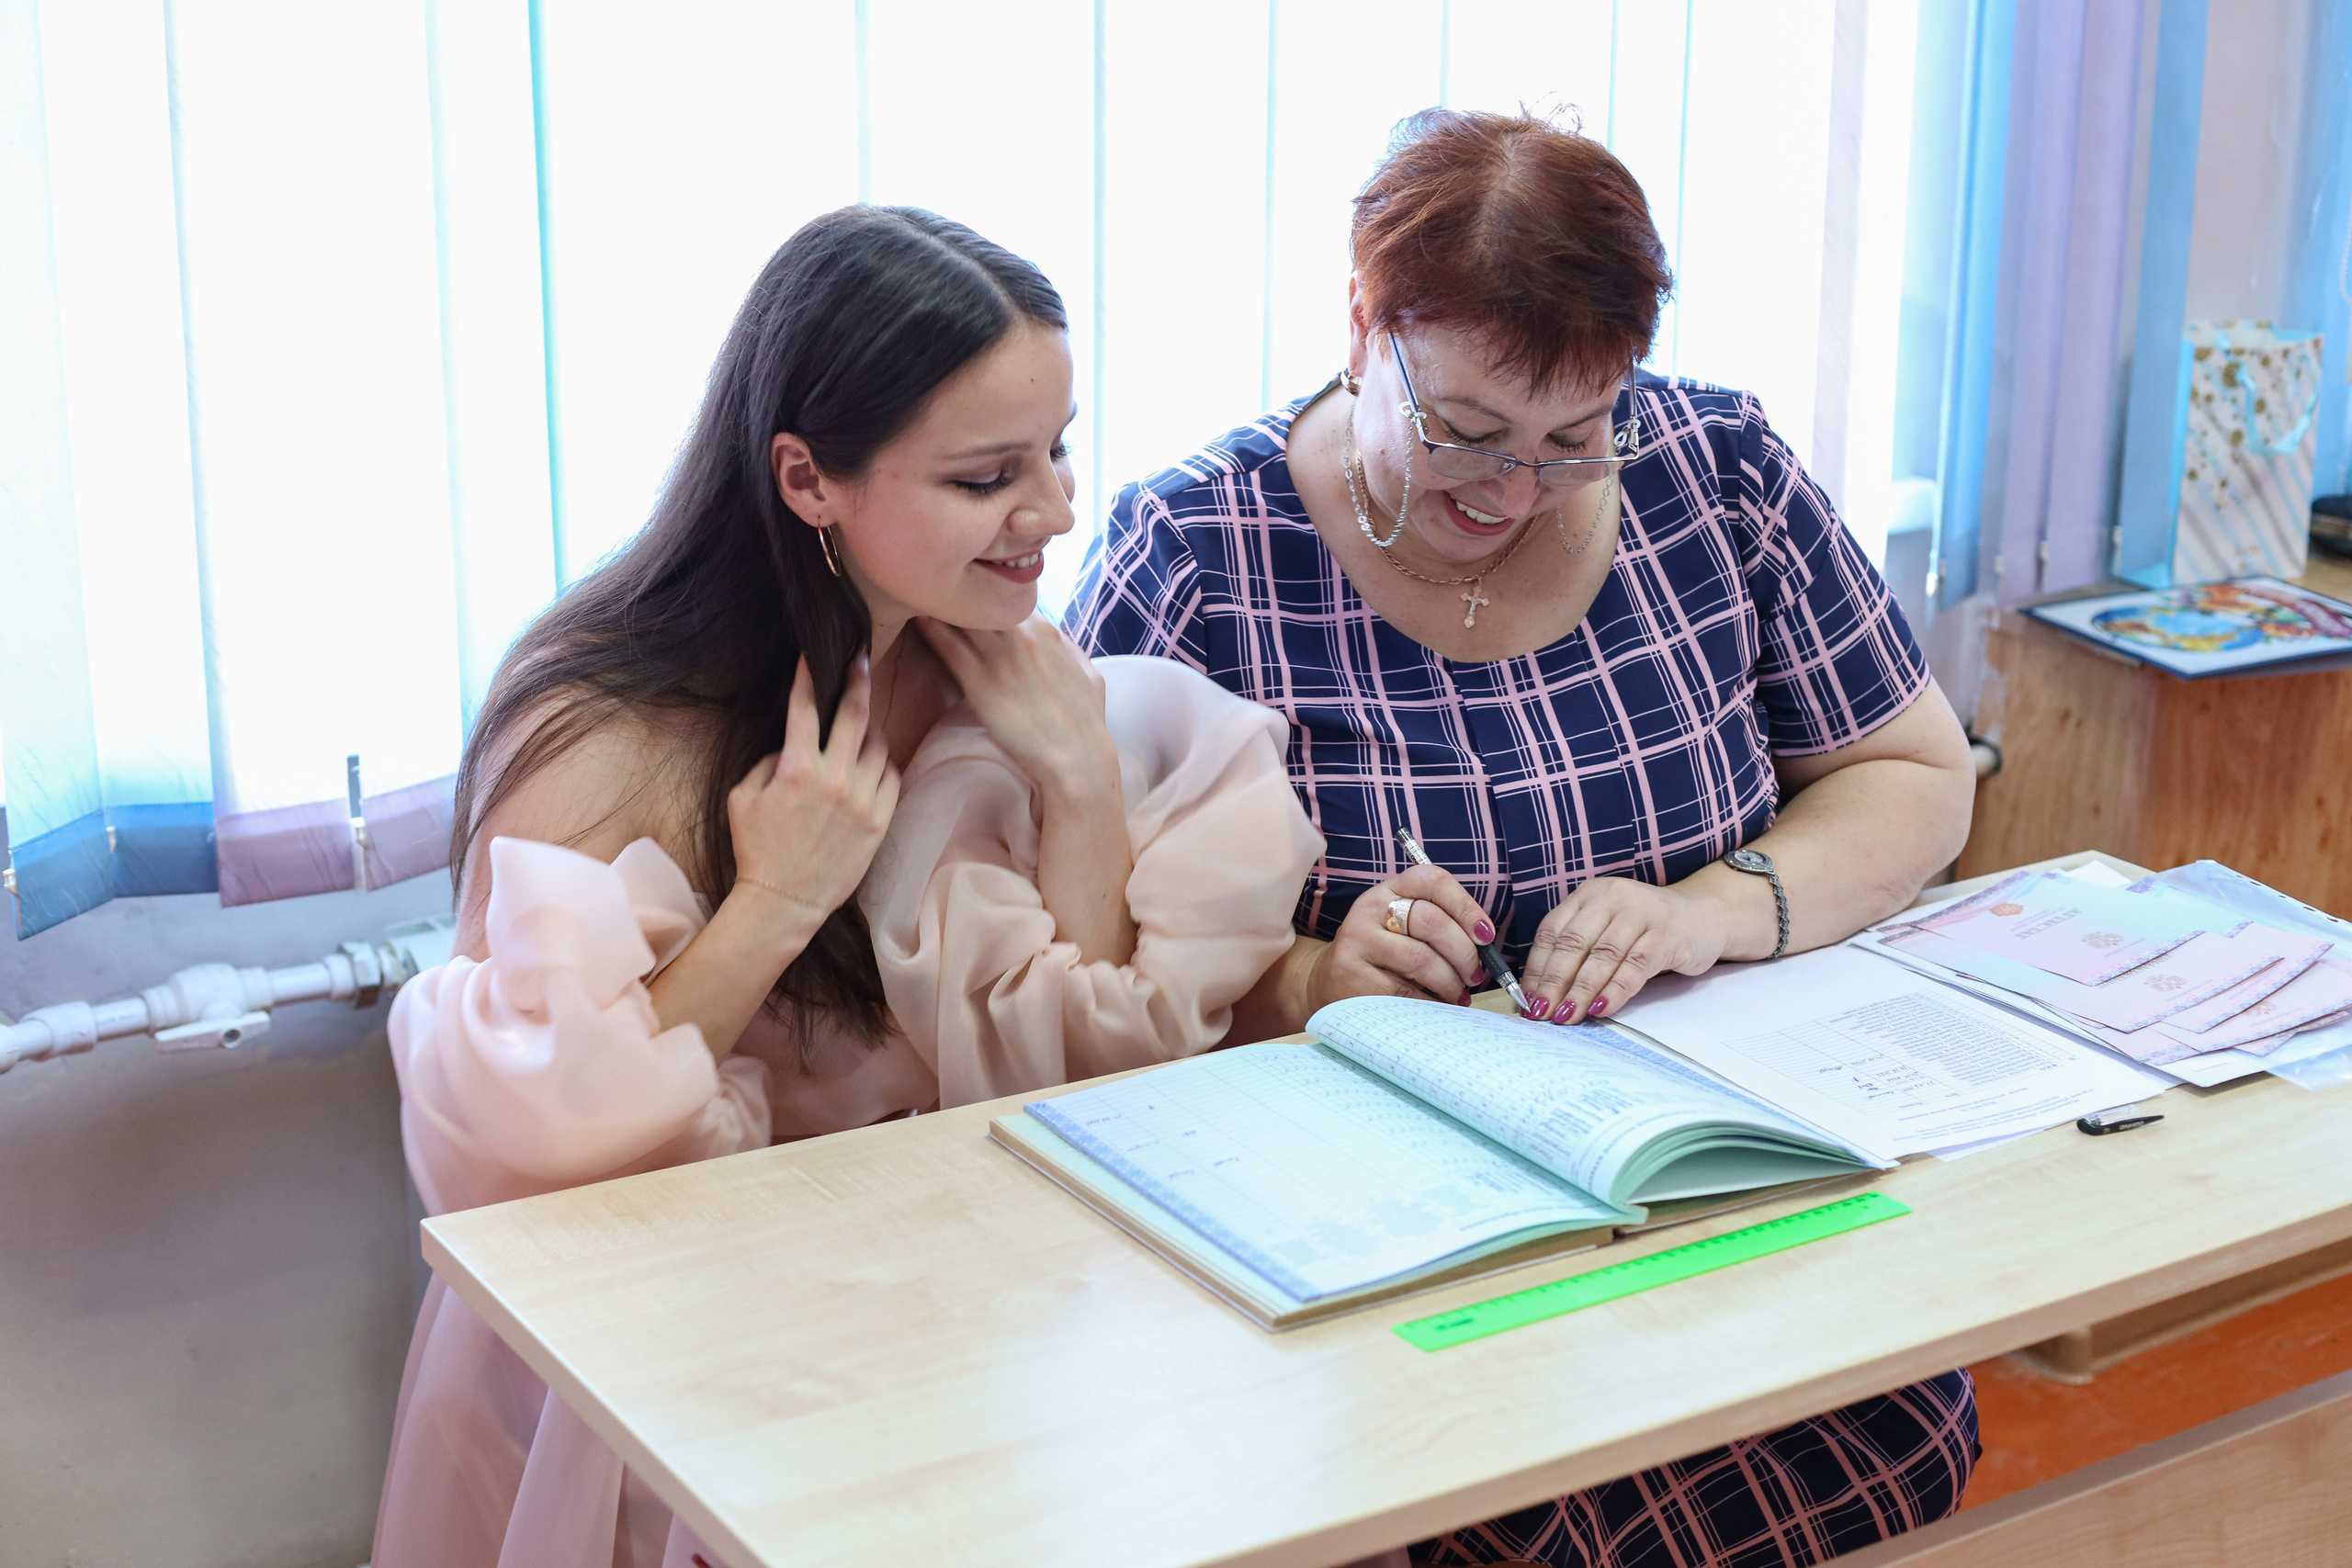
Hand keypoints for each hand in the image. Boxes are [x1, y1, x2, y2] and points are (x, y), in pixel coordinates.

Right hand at [726, 655, 900, 934]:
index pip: (805, 707)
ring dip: (870, 726)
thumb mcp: (744, 796)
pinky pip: (892, 775)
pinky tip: (872, 758)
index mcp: (798, 769)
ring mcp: (863, 800)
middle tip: (859, 658)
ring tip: (862, 720)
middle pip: (855, 713)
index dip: (808, 675)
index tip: (812, 654)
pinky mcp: (881, 820)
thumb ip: (770, 759)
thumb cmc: (757, 847)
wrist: (785, 900)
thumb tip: (794, 740)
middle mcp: (836, 779)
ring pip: (878, 744)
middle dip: (857, 679)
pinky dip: (883, 760)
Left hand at [913, 615, 1117, 801]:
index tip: (975, 599)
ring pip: (963, 618)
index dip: (990, 597)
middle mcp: (1021, 637)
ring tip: (924, 599)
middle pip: (981, 602)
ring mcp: (1000, 659)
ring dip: (945, 608)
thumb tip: (1055, 638)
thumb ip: (1070, 649)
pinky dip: (933, 631)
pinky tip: (920, 620)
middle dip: (965, 597)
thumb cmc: (1086, 721)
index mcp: (1046, 632)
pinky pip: (950, 648)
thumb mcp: (1090, 675)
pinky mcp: (980, 684)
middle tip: (942, 594)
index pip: (1008, 598)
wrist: (1076, 757)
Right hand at [1306, 864, 1496, 1010]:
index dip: (1466, 906)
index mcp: (1389, 890)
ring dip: (1450, 982)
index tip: (1484, 935)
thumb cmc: (1381, 955)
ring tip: (1456, 993)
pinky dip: (1430, 1002)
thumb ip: (1439, 924)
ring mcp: (1358, 941)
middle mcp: (1370, 909)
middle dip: (1464, 953)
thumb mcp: (1402, 927)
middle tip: (1474, 975)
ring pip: (1421, 959)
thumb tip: (1485, 943)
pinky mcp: (1352, 976)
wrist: (1326, 981)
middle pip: (1431, 921)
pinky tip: (1435, 1005)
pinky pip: (1405, 991)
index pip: (1432, 880)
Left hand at [1520, 875, 1743, 1024]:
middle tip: (1540, 1012)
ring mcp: (1641, 914)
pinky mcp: (1666, 935)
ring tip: (1565, 1017)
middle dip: (1552, 983)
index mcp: (1590, 895)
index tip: (1525, 998)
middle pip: (1572, 945)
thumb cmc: (1649, 928)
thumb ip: (1581, 950)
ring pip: (1601, 957)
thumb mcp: (1610, 927)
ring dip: (1580, 992)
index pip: (1552, 932)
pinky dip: (1615, 990)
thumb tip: (1543, 992)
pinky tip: (1601, 1009)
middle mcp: (1612, 897)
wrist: (1708, 915)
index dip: (1537, 968)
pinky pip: (1634, 967)